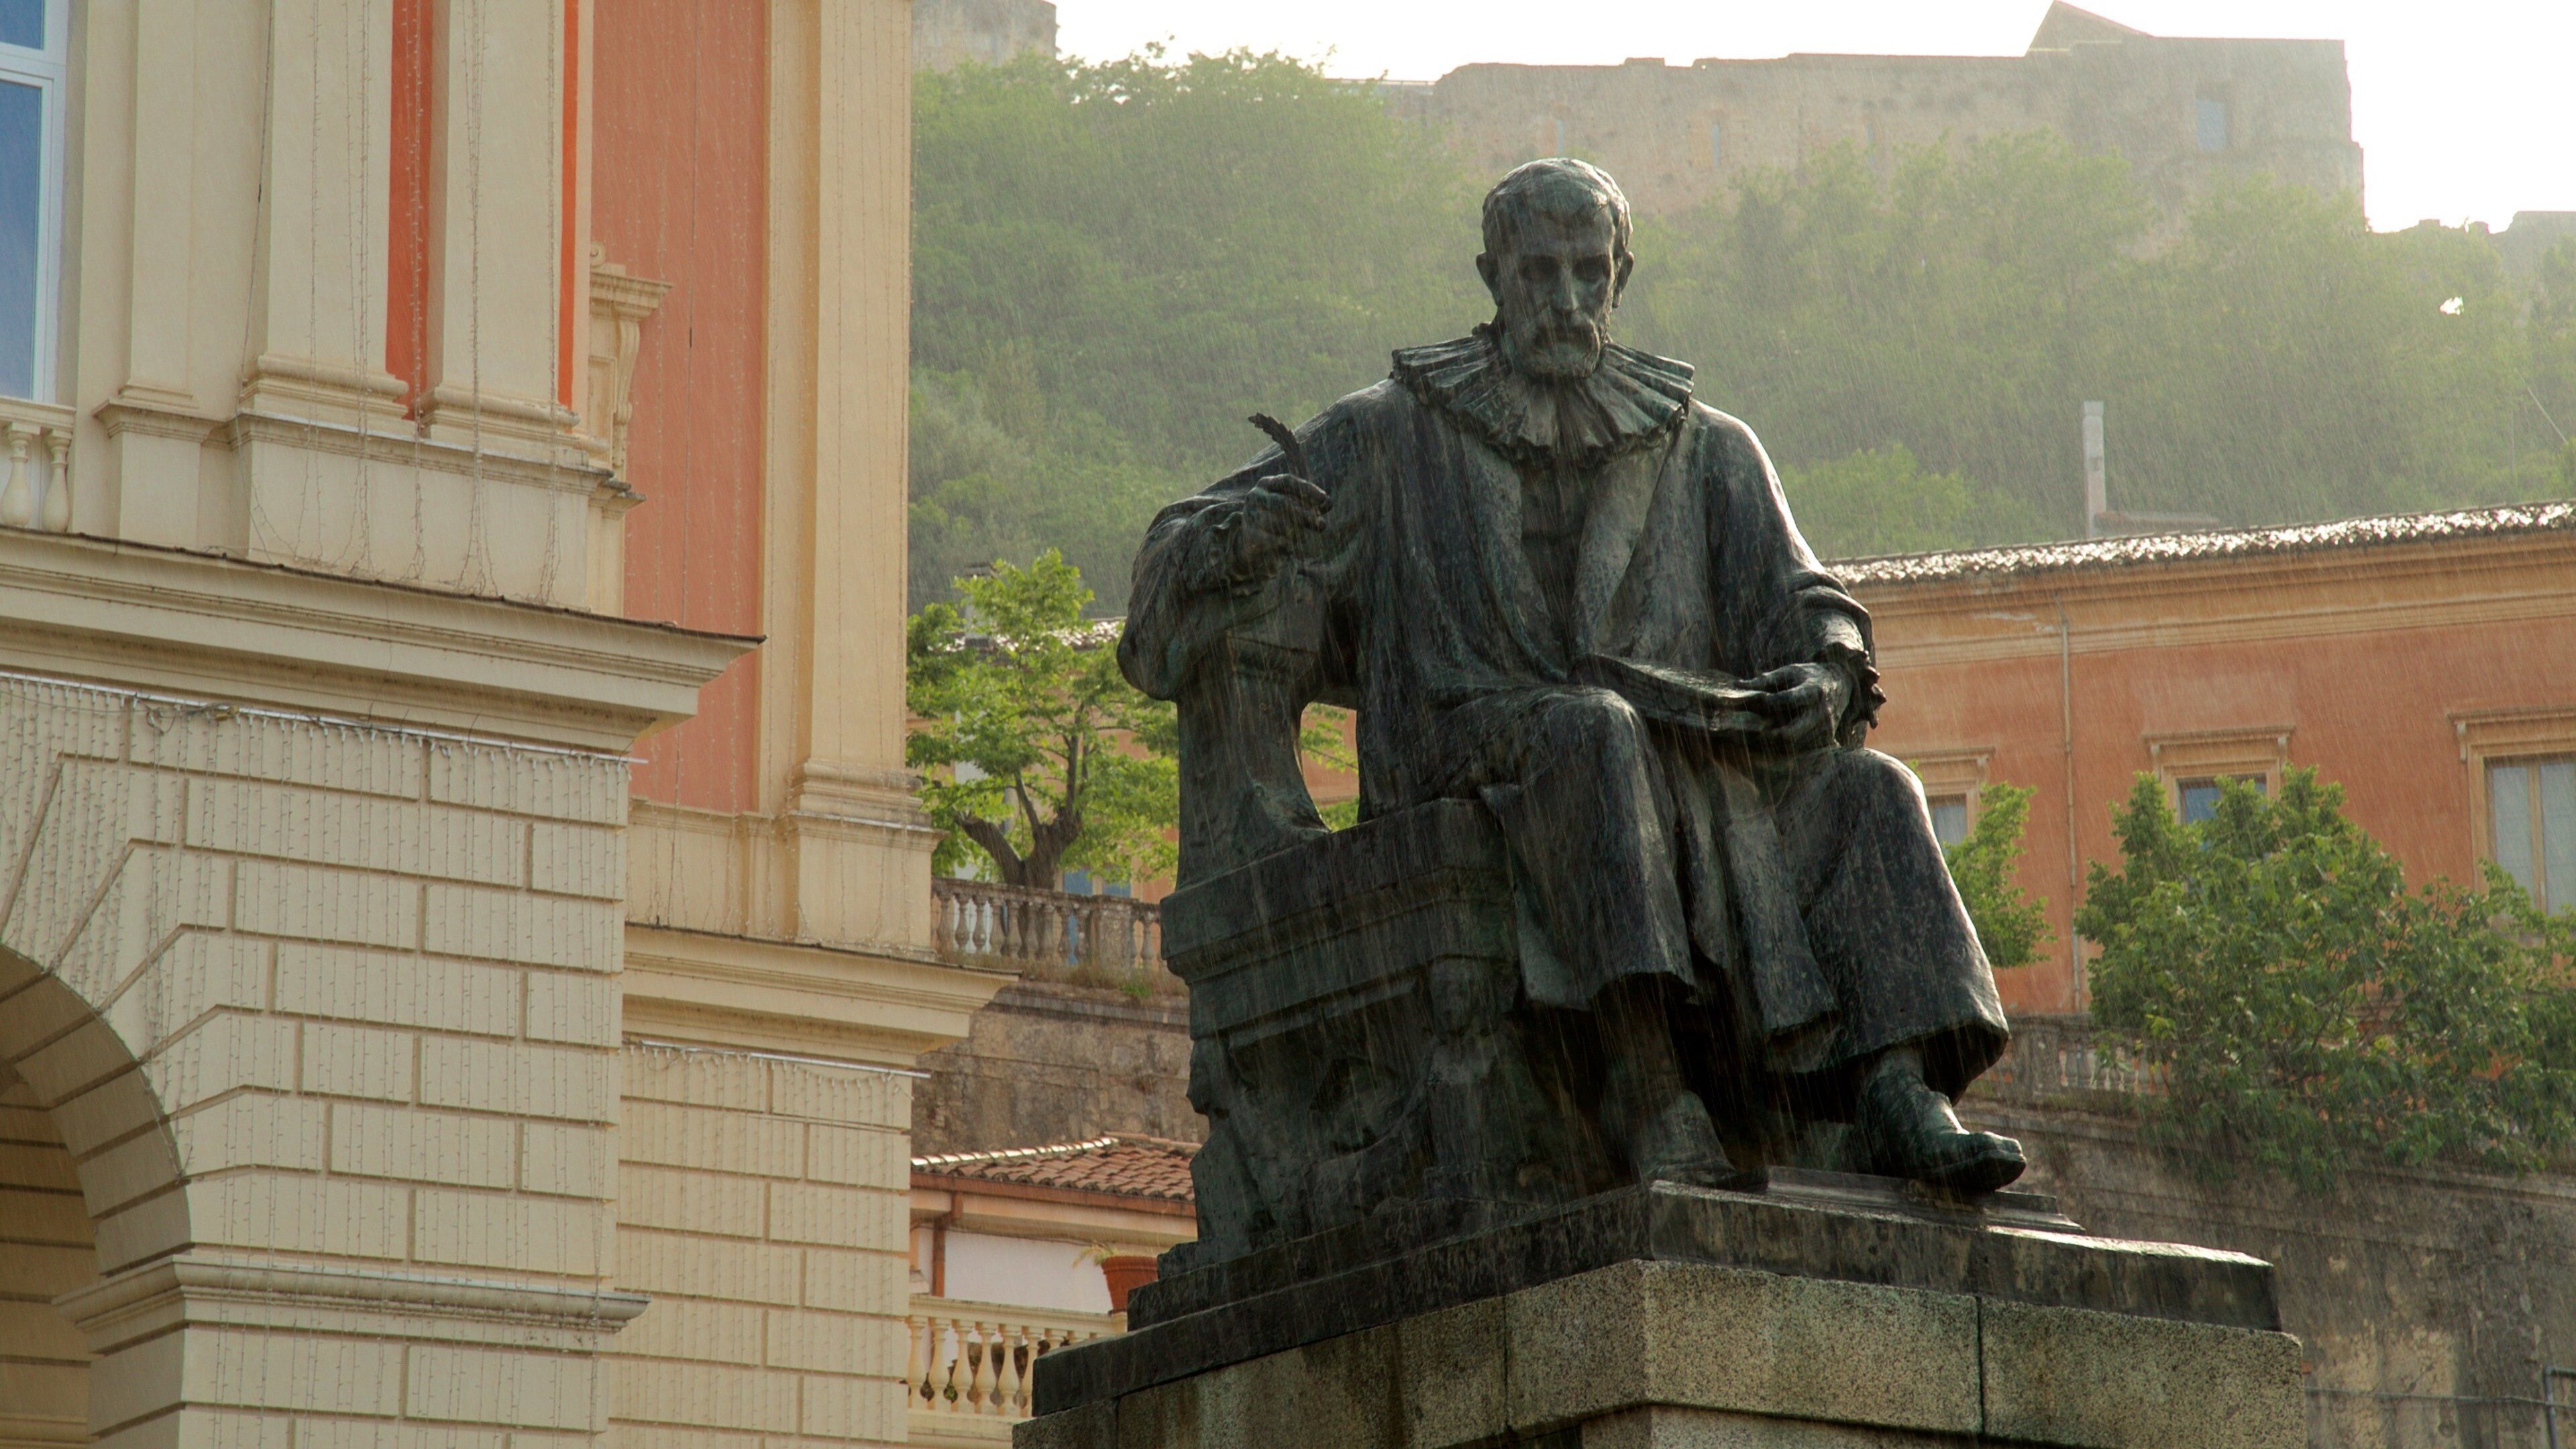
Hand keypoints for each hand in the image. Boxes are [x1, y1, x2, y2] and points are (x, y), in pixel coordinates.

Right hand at [1204, 473, 1329, 587]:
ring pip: (1277, 523)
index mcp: (1267, 484)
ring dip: (1296, 530)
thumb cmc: (1281, 518)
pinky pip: (1271, 540)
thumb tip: (1328, 502)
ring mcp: (1250, 515)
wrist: (1255, 542)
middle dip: (1305, 514)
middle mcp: (1255, 496)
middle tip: (1321, 525)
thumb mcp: (1298, 508)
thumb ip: (1314, 504)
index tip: (1325, 499)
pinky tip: (1289, 546)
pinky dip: (1284, 544)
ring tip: (1303, 536)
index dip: (1307, 489)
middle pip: (1282, 503)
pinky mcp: (1249, 535)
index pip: (1287, 481)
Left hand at [1743, 661, 1851, 752]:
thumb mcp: (1788, 672)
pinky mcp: (1825, 739)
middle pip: (1790, 733)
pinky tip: (1770, 743)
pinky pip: (1801, 750)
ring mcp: (1825, 729)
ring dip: (1773, 745)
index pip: (1789, 700)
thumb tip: (1737, 685)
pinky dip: (1784, 749)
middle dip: (1767, 736)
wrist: (1839, 685)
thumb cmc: (1807, 677)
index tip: (1756, 703)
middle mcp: (1821, 713)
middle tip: (1750, 733)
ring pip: (1793, 746)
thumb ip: (1764, 680)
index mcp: (1812, 691)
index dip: (1770, 703)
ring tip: (1754, 739)